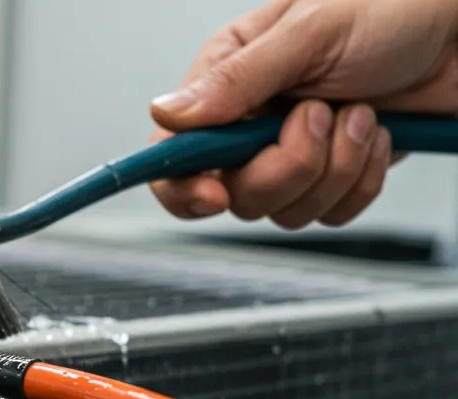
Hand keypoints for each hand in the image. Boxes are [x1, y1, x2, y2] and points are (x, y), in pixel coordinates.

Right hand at [148, 0, 457, 228]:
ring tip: (362, 114)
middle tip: (321, 117)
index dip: (184, 184)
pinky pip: (330, 214)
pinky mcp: (335, 174)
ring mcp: (293, 152)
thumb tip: (165, 114)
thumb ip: (237, 78)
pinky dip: (361, 181)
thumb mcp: (310, 31)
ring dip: (334, 168)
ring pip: (284, 210)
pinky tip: (378, 136)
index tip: (215, 193)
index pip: (174, 151)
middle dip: (287, 168)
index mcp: (228, 80)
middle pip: (235, 194)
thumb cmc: (396, 6)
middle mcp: (252, 122)